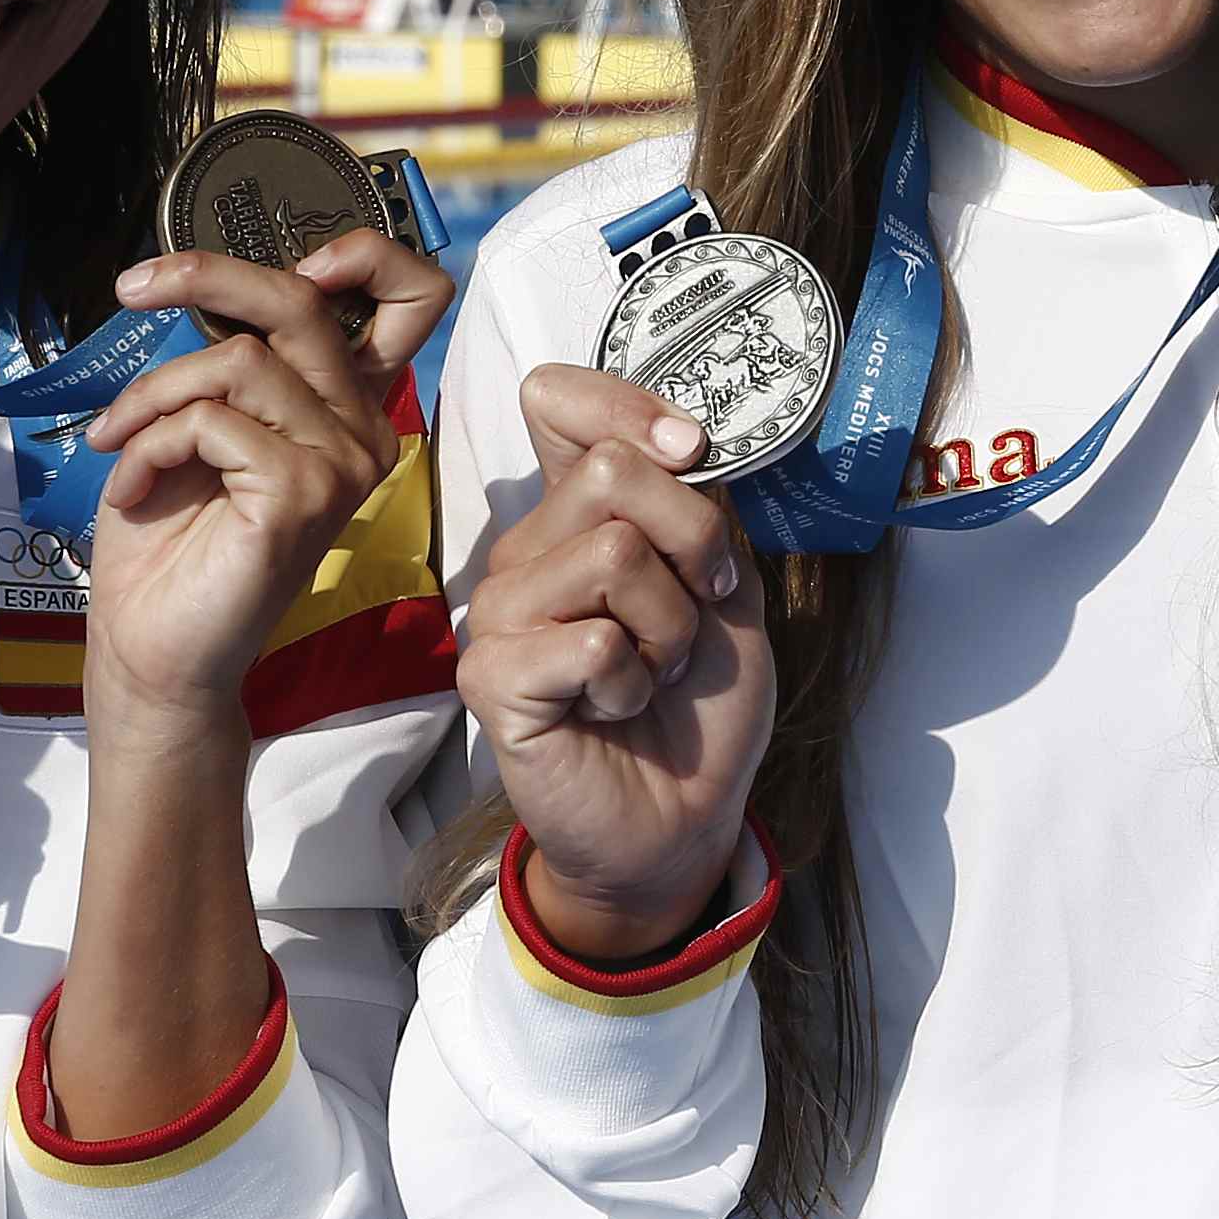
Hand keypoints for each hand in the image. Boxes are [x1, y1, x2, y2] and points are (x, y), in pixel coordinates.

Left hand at [75, 230, 449, 726]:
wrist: (152, 650)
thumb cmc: (170, 542)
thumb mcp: (201, 422)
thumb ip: (232, 361)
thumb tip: (203, 286)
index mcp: (344, 406)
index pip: (409, 297)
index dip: (363, 253)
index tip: (291, 258)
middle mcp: (360, 431)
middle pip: (302, 301)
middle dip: (206, 276)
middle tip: (133, 288)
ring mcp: (340, 465)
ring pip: (239, 359)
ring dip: (153, 393)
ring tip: (118, 441)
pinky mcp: (301, 494)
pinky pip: (211, 419)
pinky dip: (151, 442)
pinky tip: (132, 485)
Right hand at [457, 364, 773, 960]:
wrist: (685, 817)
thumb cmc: (700, 704)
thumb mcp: (725, 585)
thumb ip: (697, 506)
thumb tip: (678, 439)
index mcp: (576, 515)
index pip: (558, 402)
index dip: (625, 402)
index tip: (689, 450)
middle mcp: (527, 550)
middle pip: (610, 472)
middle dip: (691, 545)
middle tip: (695, 616)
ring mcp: (501, 612)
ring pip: (612, 555)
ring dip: (669, 629)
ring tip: (652, 674)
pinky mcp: (492, 677)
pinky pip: (592, 641)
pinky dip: (633, 682)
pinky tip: (614, 711)